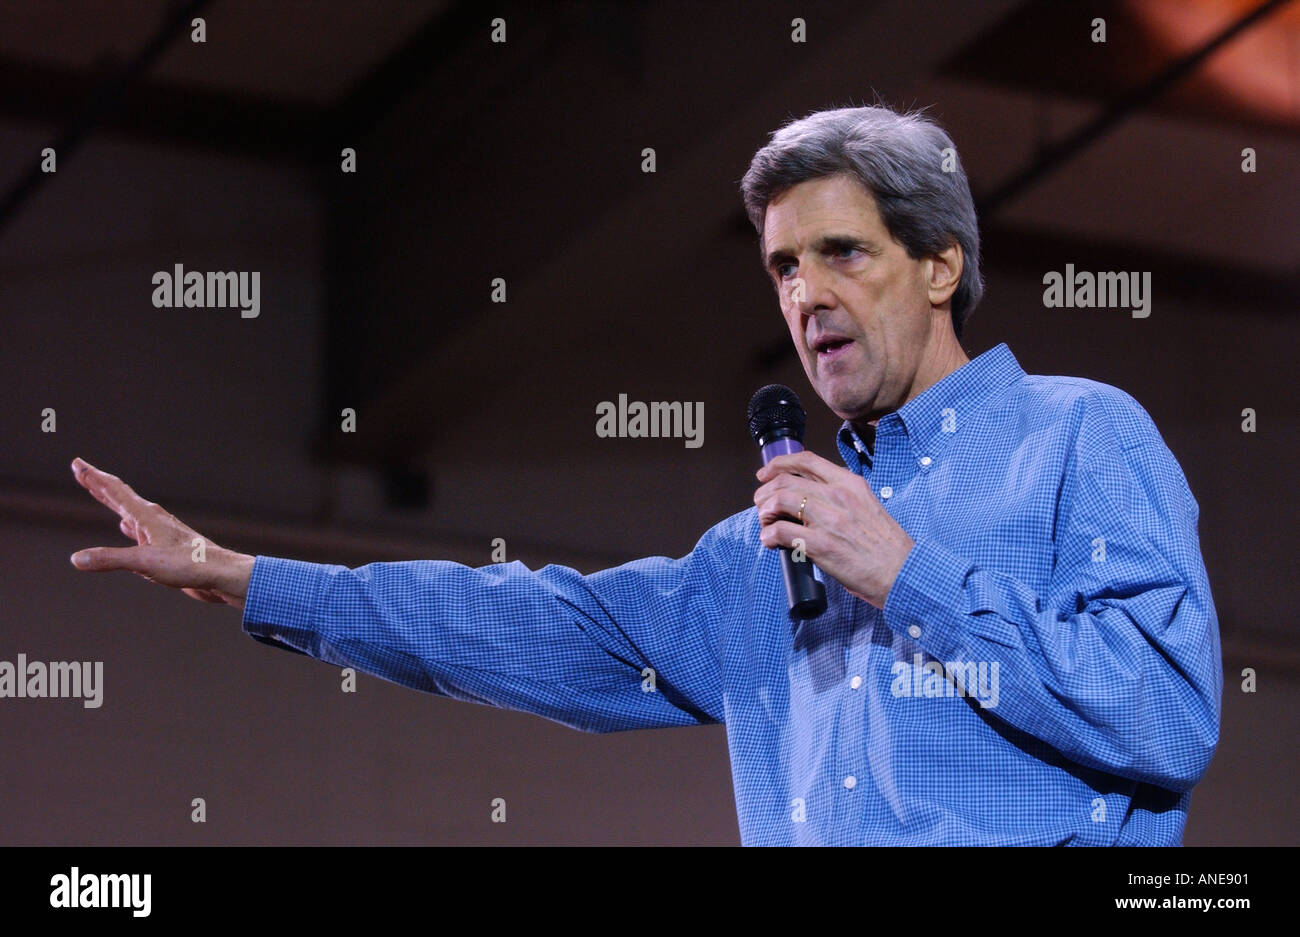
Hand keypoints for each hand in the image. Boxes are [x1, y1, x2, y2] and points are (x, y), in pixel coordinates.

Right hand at [68, 457, 253, 609]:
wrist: (222, 576)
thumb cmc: (190, 565)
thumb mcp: (145, 562)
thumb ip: (110, 559)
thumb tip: (76, 559)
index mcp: (148, 517)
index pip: (115, 491)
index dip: (94, 477)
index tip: (77, 463)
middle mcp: (154, 520)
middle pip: (120, 497)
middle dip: (99, 484)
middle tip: (81, 469)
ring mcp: (161, 533)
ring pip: (130, 513)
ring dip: (112, 502)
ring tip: (100, 492)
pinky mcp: (166, 547)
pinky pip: (139, 531)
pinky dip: (127, 525)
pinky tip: (126, 527)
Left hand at [754, 450, 913, 608]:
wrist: (902, 573)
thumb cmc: (885, 546)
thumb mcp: (866, 506)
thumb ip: (840, 498)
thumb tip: (806, 500)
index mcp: (850, 483)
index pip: (807, 460)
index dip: (778, 464)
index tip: (766, 474)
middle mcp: (838, 496)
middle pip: (785, 481)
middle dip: (765, 493)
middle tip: (762, 507)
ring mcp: (829, 520)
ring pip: (778, 502)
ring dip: (764, 513)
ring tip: (767, 525)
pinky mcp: (821, 545)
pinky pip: (780, 532)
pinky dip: (768, 537)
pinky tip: (772, 542)